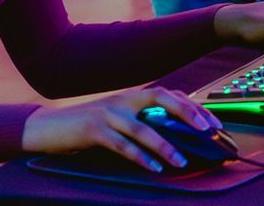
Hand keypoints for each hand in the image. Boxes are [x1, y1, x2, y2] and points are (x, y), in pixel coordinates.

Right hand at [20, 86, 218, 172]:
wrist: (49, 127)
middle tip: (208, 131)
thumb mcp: (117, 119)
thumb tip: (174, 137)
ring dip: (165, 145)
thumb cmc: (87, 126)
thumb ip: (141, 121)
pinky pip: (122, 144)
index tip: (214, 123)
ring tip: (181, 161)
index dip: (194, 106)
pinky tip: (153, 168)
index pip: (170, 94)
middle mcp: (124, 100)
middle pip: (162, 99)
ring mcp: (108, 113)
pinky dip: (140, 156)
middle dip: (188, 113)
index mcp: (132, 96)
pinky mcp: (94, 130)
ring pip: (143, 127)